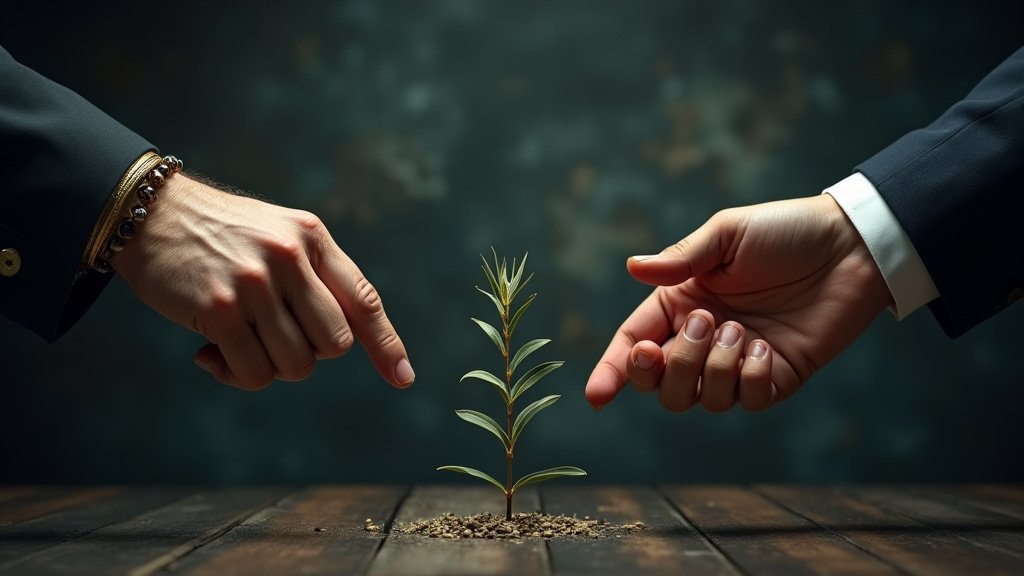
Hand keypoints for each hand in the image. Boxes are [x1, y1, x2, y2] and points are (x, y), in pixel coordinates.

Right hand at [113, 174, 414, 390]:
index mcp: (313, 238)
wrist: (150, 214)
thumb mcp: (279, 235)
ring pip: (295, 365)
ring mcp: (255, 283)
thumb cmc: (220, 235)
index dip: (387, 344)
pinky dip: (237, 375)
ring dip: (269, 366)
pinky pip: (253, 372)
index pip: (363, 300)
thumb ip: (313, 276)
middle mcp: (290, 257)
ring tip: (239, 343)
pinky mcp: (219, 308)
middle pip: (334, 345)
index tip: (403, 378)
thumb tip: (338, 344)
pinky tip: (210, 354)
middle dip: (309, 355)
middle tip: (272, 338)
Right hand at [585, 194, 891, 411]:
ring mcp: (736, 362)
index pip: (632, 344)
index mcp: (679, 303)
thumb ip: (680, 258)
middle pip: (661, 384)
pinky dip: (750, 378)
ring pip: (699, 400)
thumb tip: (632, 267)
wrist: (851, 246)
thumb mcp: (726, 234)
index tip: (596, 396)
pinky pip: (746, 401)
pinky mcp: (774, 377)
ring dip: (714, 368)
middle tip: (706, 322)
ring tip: (742, 331)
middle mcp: (702, 339)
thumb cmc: (784, 232)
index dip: (612, 372)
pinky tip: (766, 347)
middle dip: (674, 364)